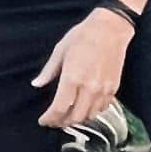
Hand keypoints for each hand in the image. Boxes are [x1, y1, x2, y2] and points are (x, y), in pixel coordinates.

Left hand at [33, 9, 131, 128]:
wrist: (110, 28)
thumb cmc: (83, 36)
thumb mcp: (60, 51)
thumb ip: (48, 71)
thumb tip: (37, 84)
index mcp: (73, 78)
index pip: (59, 108)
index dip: (50, 119)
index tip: (43, 121)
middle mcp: (89, 87)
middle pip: (75, 117)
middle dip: (61, 122)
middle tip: (53, 121)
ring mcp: (103, 89)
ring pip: (89, 116)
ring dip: (77, 119)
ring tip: (67, 116)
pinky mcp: (114, 88)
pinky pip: (102, 108)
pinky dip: (91, 112)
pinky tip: (84, 107)